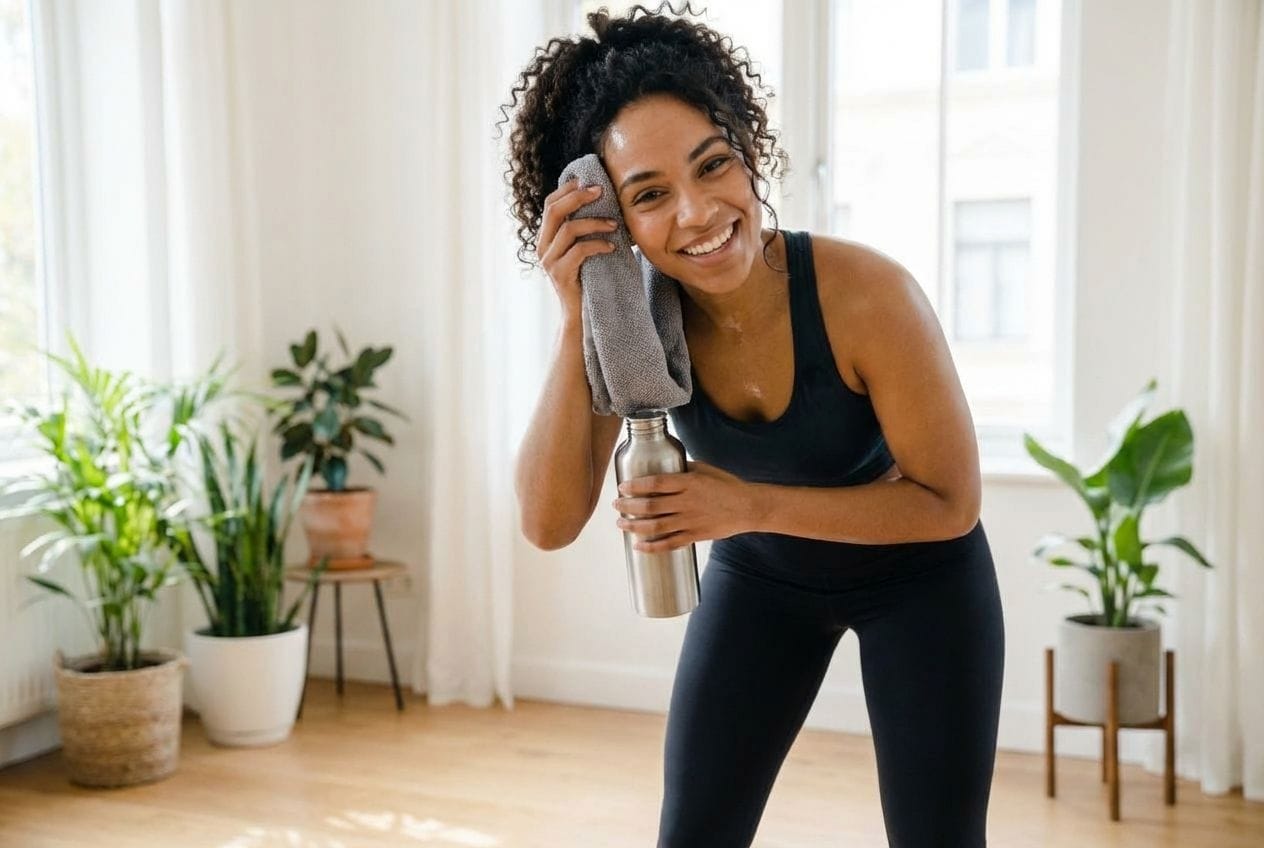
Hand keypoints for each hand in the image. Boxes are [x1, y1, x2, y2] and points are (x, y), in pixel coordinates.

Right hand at [536, 181, 619, 317]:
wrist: (581, 315)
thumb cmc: (587, 279)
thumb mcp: (583, 251)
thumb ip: (583, 231)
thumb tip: (604, 202)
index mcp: (545, 238)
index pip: (550, 204)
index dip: (568, 189)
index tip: (589, 180)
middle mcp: (542, 247)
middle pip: (554, 210)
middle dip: (579, 197)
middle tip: (602, 191)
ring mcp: (549, 261)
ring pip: (569, 229)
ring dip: (595, 223)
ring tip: (615, 225)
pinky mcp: (560, 274)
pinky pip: (579, 251)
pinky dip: (598, 245)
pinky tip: (612, 246)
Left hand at [612, 461, 756, 552]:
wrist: (748, 507)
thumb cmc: (727, 485)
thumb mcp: (705, 469)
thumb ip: (683, 468)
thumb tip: (662, 466)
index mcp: (689, 483)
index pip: (655, 484)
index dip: (635, 486)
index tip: (622, 487)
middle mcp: (687, 502)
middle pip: (650, 506)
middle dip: (628, 506)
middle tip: (616, 505)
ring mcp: (690, 521)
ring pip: (656, 526)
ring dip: (634, 526)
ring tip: (621, 524)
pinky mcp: (695, 536)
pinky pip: (669, 543)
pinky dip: (652, 547)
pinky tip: (638, 546)